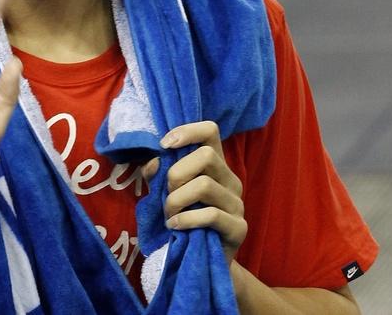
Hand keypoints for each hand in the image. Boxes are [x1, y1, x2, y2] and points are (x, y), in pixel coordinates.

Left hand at [143, 121, 245, 264]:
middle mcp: (231, 180)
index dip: (187, 131)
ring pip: (204, 185)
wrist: (202, 260)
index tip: (165, 145)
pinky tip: (175, 226)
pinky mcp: (238, 228)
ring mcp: (237, 204)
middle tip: (167, 194)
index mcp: (215, 165)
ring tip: (169, 214)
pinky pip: (211, 215)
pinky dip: (186, 219)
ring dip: (177, 199)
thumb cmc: (184, 219)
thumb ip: (160, 174)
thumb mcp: (169, 192)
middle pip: (206, 156)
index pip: (210, 131)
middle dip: (176, 174)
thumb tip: (153, 163)